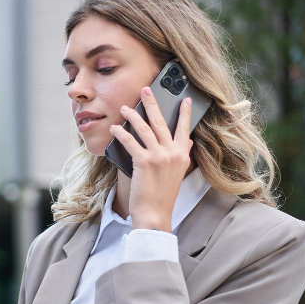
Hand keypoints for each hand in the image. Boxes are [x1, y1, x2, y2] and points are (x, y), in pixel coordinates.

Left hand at [109, 86, 194, 231]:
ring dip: (133, 115)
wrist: (155, 214)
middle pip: (162, 122)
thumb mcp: (178, 174)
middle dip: (153, 103)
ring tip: (124, 108)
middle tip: (146, 89)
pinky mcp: (144, 162)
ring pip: (145, 129)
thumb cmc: (162, 196)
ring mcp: (160, 157)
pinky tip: (115, 128)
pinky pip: (131, 142)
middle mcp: (173, 153)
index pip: (185, 129)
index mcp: (183, 155)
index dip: (185, 113)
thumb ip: (183, 156)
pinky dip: (121, 133)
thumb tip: (189, 143)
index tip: (185, 99)